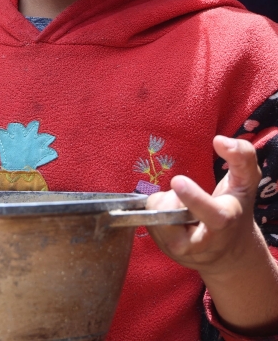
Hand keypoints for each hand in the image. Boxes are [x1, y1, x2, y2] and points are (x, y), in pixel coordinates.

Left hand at [147, 136, 277, 332]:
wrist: (229, 253)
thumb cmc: (236, 210)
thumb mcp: (246, 183)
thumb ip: (242, 157)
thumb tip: (220, 140)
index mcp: (225, 221)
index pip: (211, 214)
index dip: (193, 198)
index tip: (178, 181)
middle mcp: (202, 242)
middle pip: (169, 209)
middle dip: (172, 196)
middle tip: (187, 195)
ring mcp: (181, 250)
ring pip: (155, 214)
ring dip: (164, 205)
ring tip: (183, 210)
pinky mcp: (166, 251)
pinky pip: (148, 221)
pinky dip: (157, 215)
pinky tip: (174, 220)